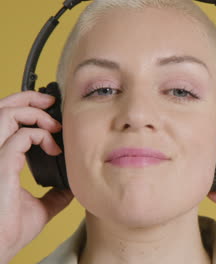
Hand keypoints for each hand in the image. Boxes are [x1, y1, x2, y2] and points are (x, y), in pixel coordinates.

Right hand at [0, 91, 72, 263]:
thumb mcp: (40, 207)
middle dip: (28, 98)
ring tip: (56, 126)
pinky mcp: (0, 164)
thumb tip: (72, 188)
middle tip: (52, 100)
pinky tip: (55, 149)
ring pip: (6, 114)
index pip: (5, 122)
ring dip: (35, 113)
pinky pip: (21, 135)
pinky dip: (41, 135)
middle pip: (1, 108)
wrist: (0, 248)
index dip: (25, 109)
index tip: (51, 114)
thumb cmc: (10, 230)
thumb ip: (54, 194)